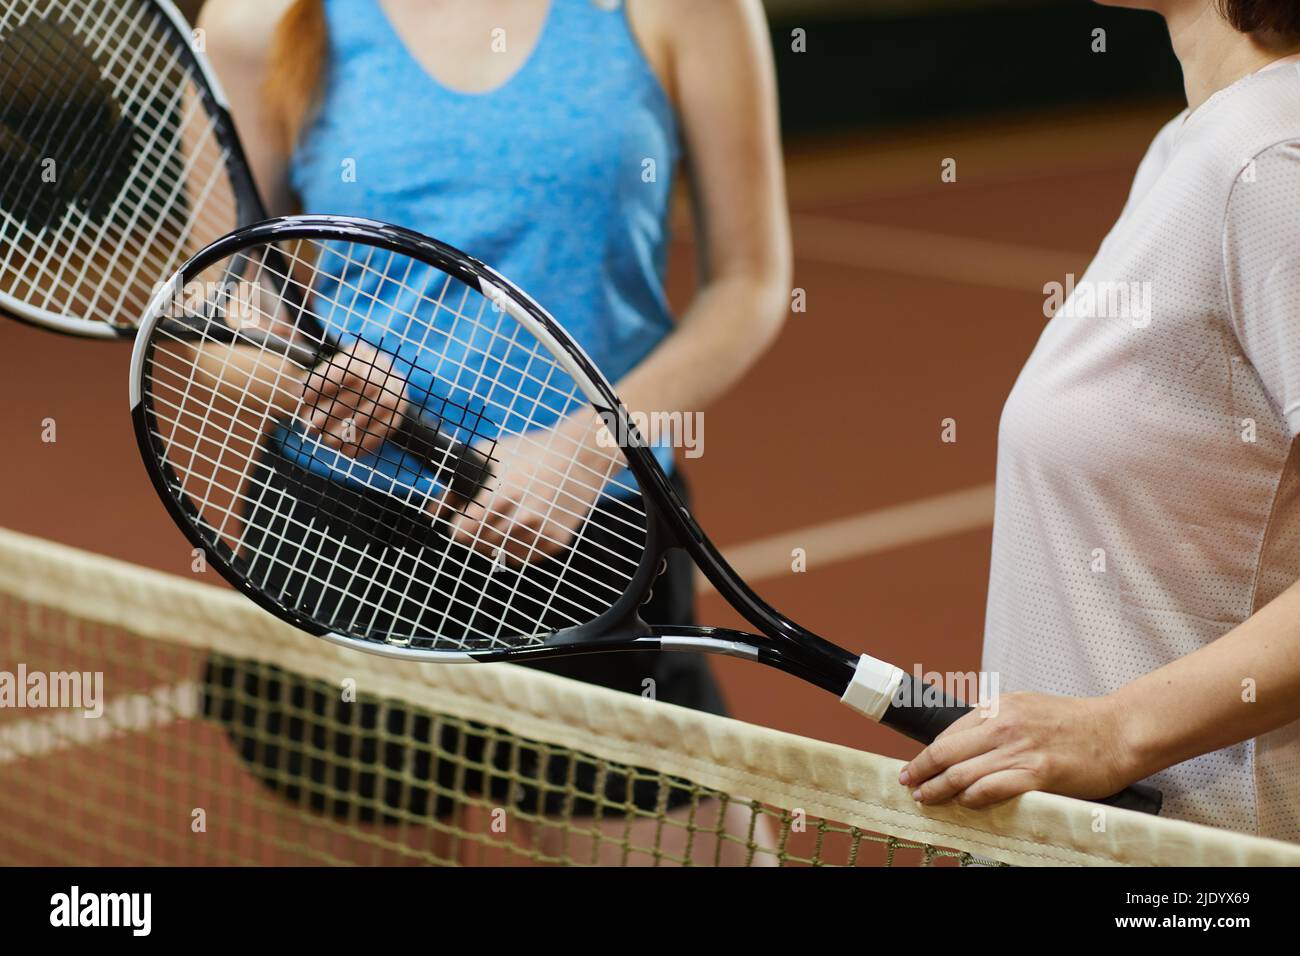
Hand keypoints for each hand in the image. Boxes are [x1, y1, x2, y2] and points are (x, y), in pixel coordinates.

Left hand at [302, 341, 409, 457]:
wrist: (362, 389)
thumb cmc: (332, 386)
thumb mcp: (321, 380)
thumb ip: (313, 390)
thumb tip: (305, 415)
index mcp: (362, 353)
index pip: (347, 365)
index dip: (326, 381)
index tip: (304, 396)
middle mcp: (383, 367)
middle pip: (366, 387)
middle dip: (337, 410)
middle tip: (314, 425)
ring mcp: (396, 389)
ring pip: (379, 408)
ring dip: (352, 429)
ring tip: (329, 441)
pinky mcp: (400, 411)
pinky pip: (387, 427)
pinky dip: (367, 441)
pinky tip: (348, 451)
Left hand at [438, 414, 619, 565]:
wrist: (581, 456)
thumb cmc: (533, 451)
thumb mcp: (491, 457)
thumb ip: (456, 486)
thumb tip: (431, 513)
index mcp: (503, 493)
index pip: (462, 533)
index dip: (457, 526)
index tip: (461, 519)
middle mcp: (522, 516)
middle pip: (478, 545)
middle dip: (475, 533)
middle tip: (486, 515)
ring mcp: (541, 532)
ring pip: (499, 555)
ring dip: (496, 541)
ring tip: (507, 516)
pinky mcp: (557, 542)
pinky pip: (523, 558)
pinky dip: (517, 547)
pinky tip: (524, 525)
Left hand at [898, 692, 1136, 807]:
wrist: (1118, 729)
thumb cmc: (1077, 723)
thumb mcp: (1028, 707)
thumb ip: (999, 722)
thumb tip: (969, 744)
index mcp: (999, 706)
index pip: (949, 731)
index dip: (927, 752)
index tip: (915, 765)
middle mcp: (1003, 724)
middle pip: (946, 750)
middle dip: (920, 770)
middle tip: (907, 783)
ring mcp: (1018, 748)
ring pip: (962, 772)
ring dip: (938, 789)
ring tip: (925, 799)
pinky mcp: (1037, 773)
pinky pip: (991, 788)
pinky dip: (971, 798)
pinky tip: (963, 804)